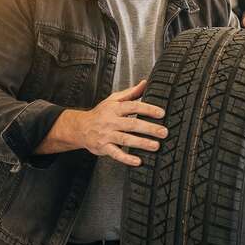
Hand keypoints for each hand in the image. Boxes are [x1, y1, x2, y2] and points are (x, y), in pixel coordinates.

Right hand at [38, 79, 166, 165]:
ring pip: (125, 139)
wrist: (80, 128)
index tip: (161, 113)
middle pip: (132, 124)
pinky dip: (126, 158)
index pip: (133, 106)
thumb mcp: (113, 100)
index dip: (148, 109)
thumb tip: (145, 83)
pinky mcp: (103, 147)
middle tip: (163, 132)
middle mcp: (111, 121)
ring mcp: (106, 135)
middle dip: (149, 128)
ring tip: (155, 146)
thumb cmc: (100, 114)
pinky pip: (116, 154)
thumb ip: (130, 93)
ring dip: (141, 143)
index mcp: (114, 108)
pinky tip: (138, 161)